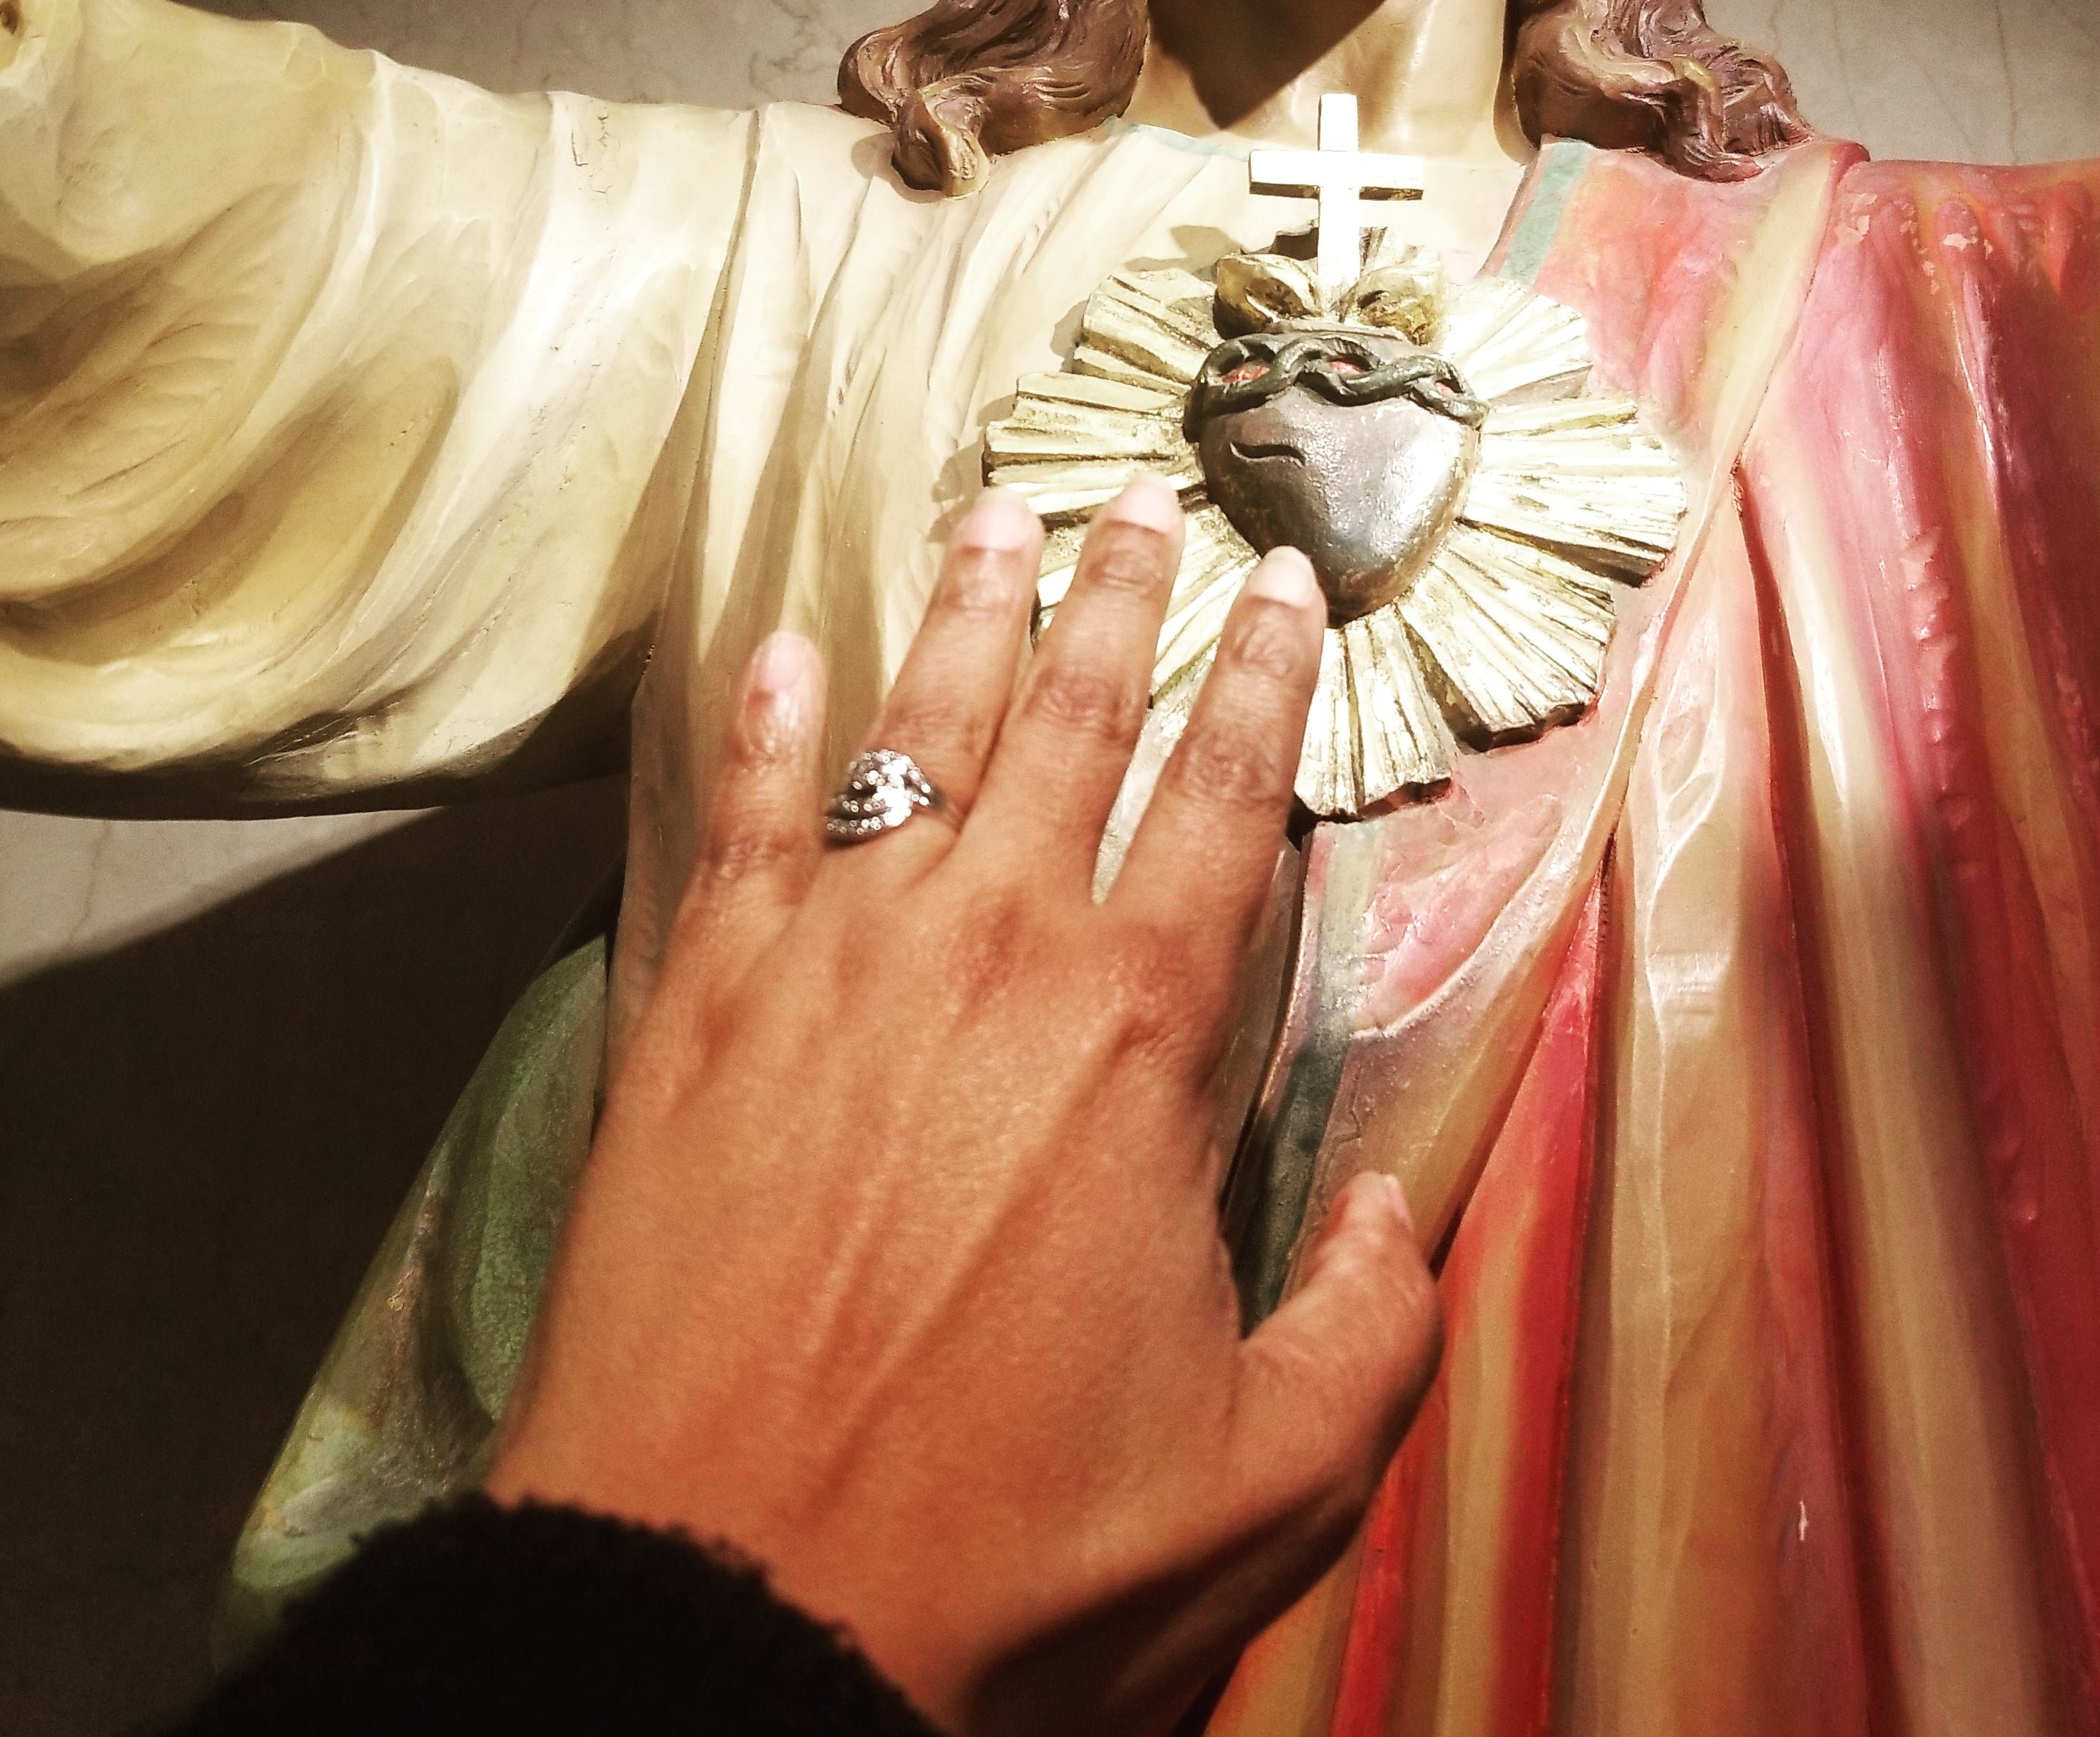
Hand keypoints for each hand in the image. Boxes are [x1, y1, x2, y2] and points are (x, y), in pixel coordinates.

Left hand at [487, 479, 1440, 1735]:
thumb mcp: (1263, 1479)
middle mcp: (988, 950)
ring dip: (965, 611)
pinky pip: (741, 818)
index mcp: (1137, 1035)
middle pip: (1074, 720)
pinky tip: (780, 649)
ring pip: (917, 729)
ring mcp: (829, 958)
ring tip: (995, 513)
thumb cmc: (1005, 1552)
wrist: (726, 1603)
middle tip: (1147, 497)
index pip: (1222, 801)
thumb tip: (1402, 1204)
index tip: (1283, 582)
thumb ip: (1369, 1325)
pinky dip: (765, 723)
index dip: (1263, 680)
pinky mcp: (697, 1002)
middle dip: (1121, 593)